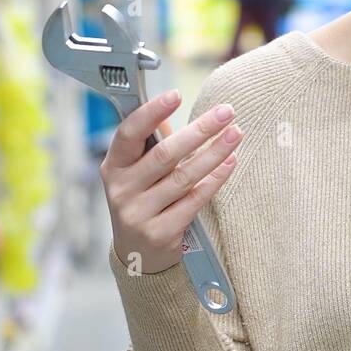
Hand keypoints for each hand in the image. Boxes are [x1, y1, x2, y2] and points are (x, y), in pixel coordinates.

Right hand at [102, 89, 243, 274]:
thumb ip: (152, 141)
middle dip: (200, 130)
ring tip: (236, 134)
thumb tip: (170, 104)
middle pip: (165, 154)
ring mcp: (139, 213)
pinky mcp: (160, 232)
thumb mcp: (137, 171)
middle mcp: (122, 189)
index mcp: (114, 166)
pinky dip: (215, 179)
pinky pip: (194, 200)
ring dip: (215, 152)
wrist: (138, 255)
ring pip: (184, 177)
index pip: (129, 133)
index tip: (176, 94)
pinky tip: (231, 162)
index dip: (151, 112)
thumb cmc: (143, 200)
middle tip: (226, 112)